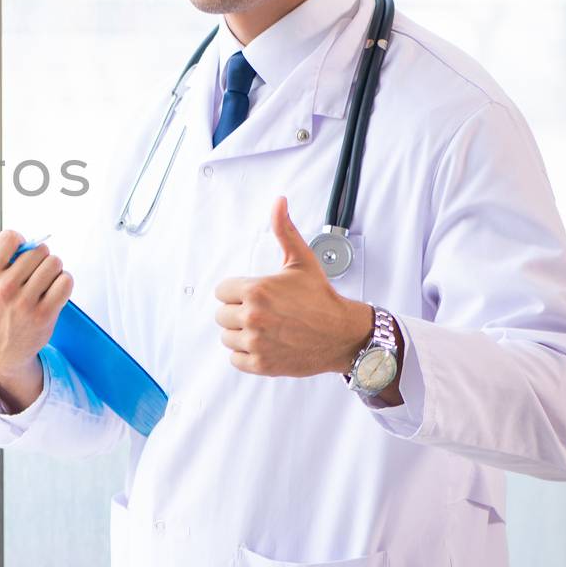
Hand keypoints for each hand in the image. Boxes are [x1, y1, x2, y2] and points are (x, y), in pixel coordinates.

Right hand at [0, 216, 71, 412]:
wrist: (3, 349)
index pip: (9, 238)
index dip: (19, 240)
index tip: (19, 251)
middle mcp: (4, 289)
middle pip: (37, 250)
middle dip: (40, 255)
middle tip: (35, 268)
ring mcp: (25, 303)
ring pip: (54, 263)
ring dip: (54, 268)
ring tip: (44, 279)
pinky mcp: (45, 314)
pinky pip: (65, 282)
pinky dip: (63, 282)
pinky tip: (54, 289)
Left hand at [213, 196, 374, 377]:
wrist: (344, 334)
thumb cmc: (321, 298)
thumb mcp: (301, 260)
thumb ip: (284, 230)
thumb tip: (279, 202)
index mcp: (255, 290)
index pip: (221, 291)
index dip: (237, 292)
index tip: (256, 295)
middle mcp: (252, 317)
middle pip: (221, 315)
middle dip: (238, 312)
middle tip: (262, 312)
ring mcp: (256, 342)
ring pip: (227, 337)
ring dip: (241, 334)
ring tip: (264, 328)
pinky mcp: (261, 364)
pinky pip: (235, 359)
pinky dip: (246, 354)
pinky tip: (264, 344)